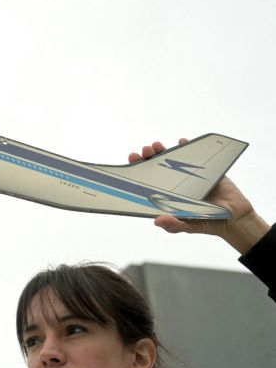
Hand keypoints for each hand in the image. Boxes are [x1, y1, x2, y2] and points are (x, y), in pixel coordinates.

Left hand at [128, 139, 267, 253]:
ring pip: (172, 159)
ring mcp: (189, 175)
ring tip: (156, 146)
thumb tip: (157, 221)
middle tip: (145, 151)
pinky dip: (187, 146)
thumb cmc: (208, 223)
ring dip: (163, 150)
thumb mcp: (189, 226)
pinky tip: (181, 141)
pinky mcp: (205, 170)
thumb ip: (174, 225)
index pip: (148, 181)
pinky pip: (194, 155)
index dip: (139, 170)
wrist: (235, 218)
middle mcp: (175, 184)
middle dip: (148, 157)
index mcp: (167, 196)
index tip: (133, 160)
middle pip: (156, 167)